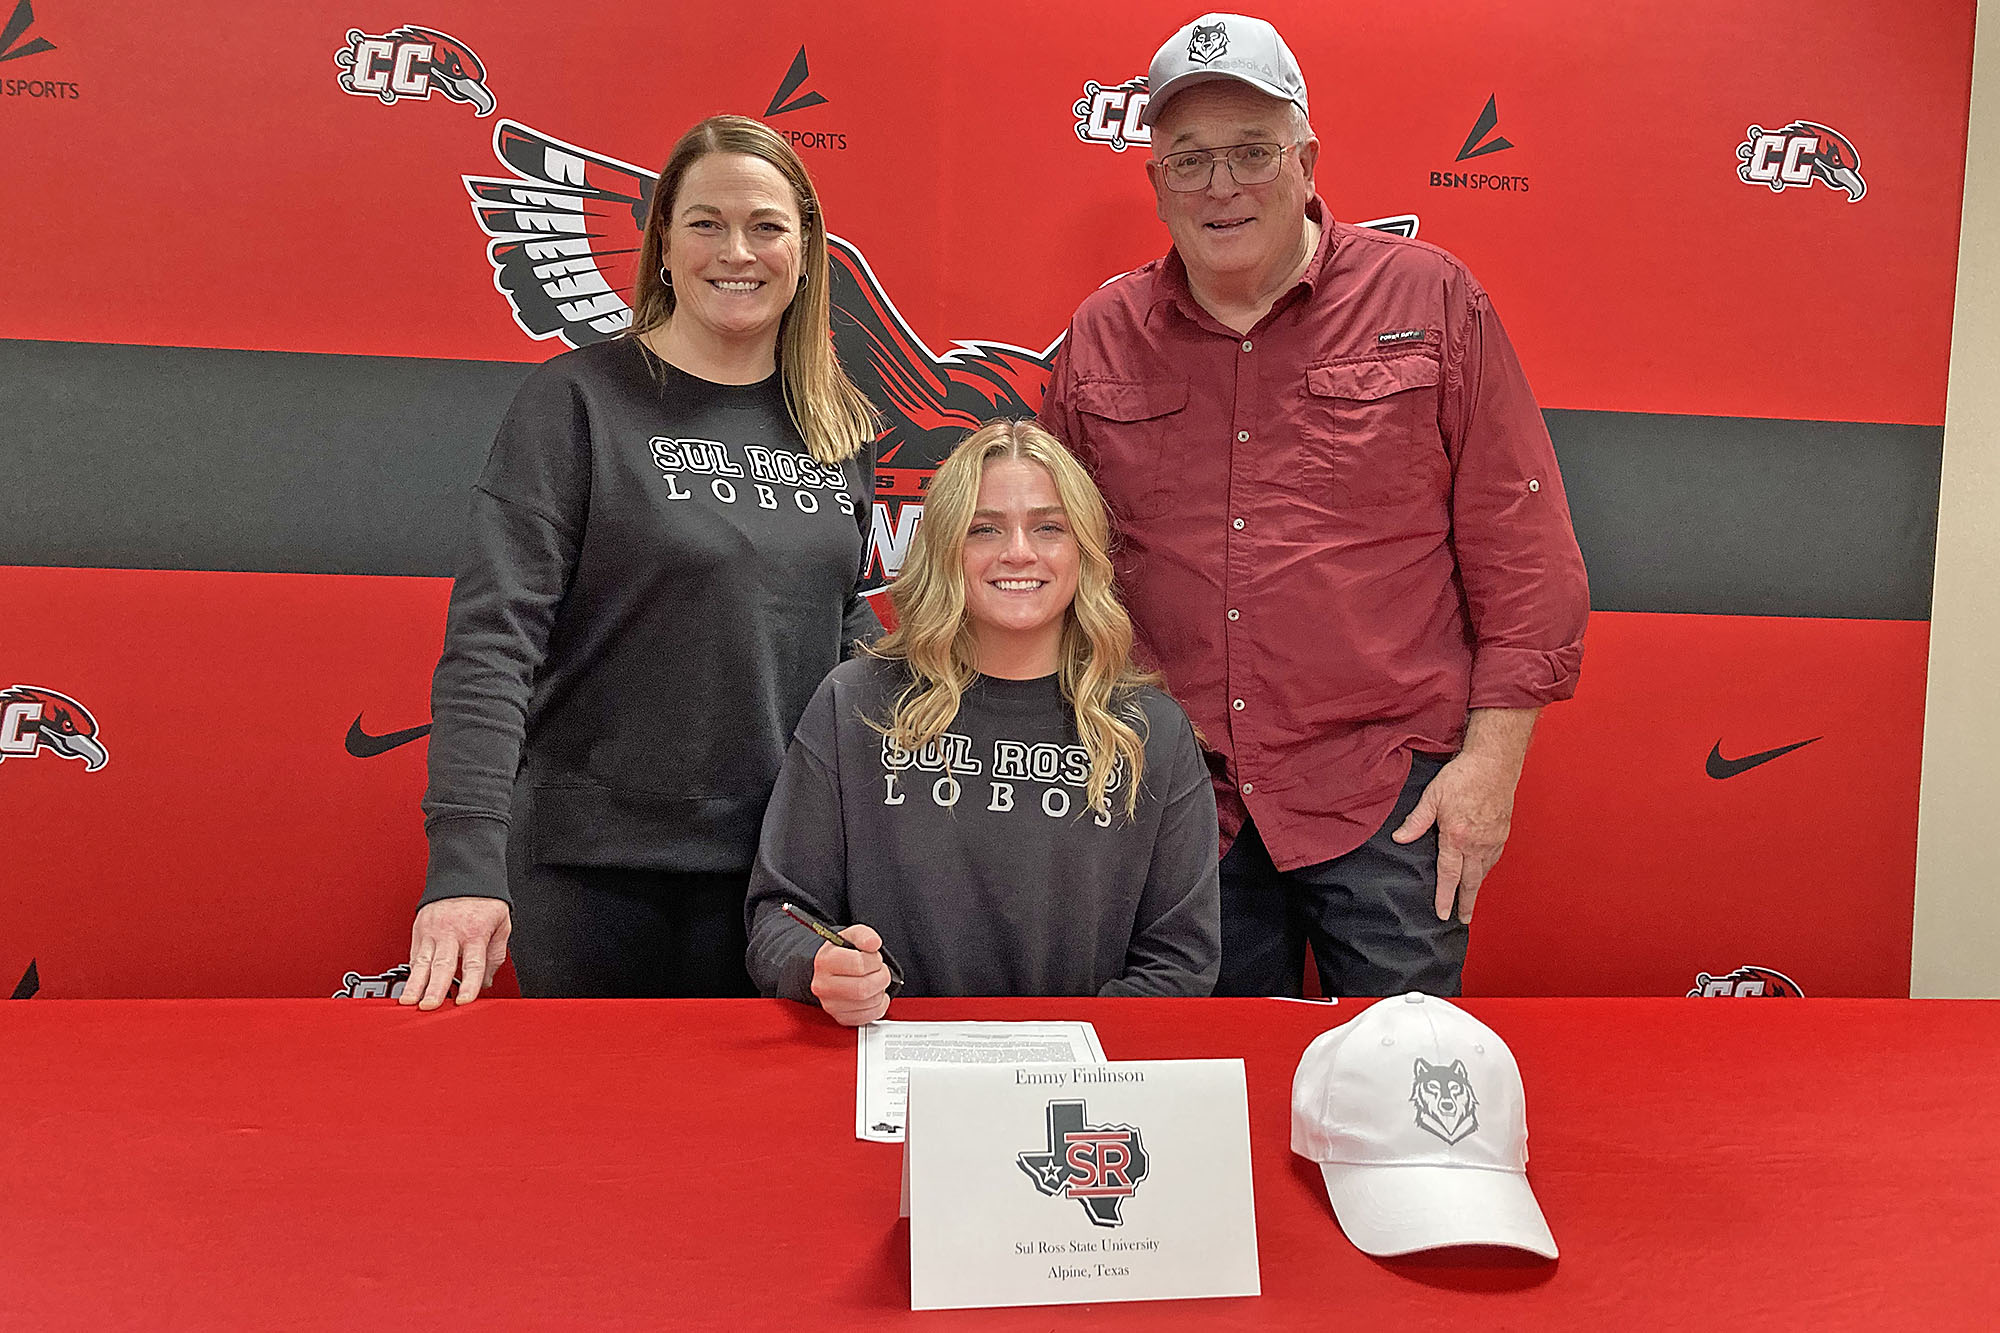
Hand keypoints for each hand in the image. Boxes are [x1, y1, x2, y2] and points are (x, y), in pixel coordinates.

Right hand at [402, 897, 510, 1009]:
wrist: (464, 874)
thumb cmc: (485, 900)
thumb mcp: (502, 923)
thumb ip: (495, 954)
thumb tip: (486, 981)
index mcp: (475, 932)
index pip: (473, 964)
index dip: (469, 984)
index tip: (464, 1001)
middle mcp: (452, 932)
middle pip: (443, 965)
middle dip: (434, 988)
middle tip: (428, 1006)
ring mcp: (433, 931)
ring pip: (422, 962)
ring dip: (415, 984)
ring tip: (409, 1001)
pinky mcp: (420, 929)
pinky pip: (415, 954)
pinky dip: (412, 971)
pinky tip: (409, 986)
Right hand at [810, 923, 893, 1025]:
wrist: (828, 970)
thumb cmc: (841, 953)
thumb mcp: (851, 935)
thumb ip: (864, 935)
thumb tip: (873, 943)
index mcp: (825, 962)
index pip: (859, 965)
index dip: (874, 960)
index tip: (874, 957)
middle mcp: (823, 986)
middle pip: (863, 988)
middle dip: (881, 977)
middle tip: (879, 970)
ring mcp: (831, 1005)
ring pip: (869, 1003)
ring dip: (880, 990)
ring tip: (873, 980)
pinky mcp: (841, 1018)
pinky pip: (869, 1017)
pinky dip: (879, 1005)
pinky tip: (873, 995)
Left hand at [1391, 752, 1518, 924]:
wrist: (1494, 763)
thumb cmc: (1463, 777)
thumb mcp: (1432, 797)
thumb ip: (1416, 821)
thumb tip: (1400, 838)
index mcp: (1457, 837)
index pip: (1448, 875)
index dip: (1444, 897)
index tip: (1442, 914)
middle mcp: (1477, 843)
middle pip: (1471, 881)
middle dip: (1466, 903)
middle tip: (1464, 919)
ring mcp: (1492, 839)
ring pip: (1484, 871)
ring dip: (1477, 887)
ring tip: (1470, 899)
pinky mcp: (1503, 832)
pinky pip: (1494, 858)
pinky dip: (1487, 868)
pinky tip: (1482, 871)